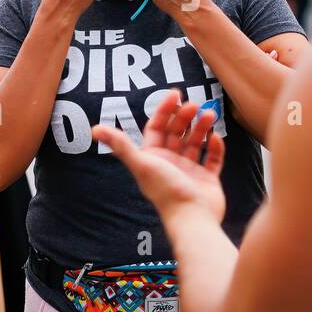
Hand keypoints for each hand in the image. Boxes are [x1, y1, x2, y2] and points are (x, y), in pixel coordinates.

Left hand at [91, 91, 225, 225]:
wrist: (192, 217)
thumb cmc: (165, 190)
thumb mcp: (142, 163)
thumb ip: (120, 145)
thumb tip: (94, 129)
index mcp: (153, 158)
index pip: (157, 127)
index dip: (164, 110)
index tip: (176, 94)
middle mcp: (170, 163)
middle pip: (177, 132)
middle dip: (185, 117)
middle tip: (195, 105)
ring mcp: (190, 171)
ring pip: (195, 143)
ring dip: (202, 128)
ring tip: (210, 115)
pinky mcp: (207, 180)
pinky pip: (212, 159)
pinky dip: (215, 148)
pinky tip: (216, 138)